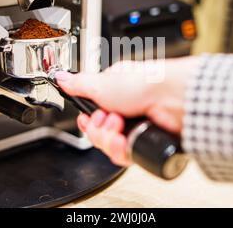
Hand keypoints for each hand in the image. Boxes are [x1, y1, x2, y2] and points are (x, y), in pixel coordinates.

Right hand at [55, 57, 197, 165]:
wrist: (171, 99)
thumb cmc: (144, 83)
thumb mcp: (102, 82)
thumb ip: (78, 84)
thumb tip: (61, 78)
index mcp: (114, 92)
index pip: (92, 114)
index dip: (87, 121)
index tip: (87, 120)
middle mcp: (125, 110)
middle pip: (98, 133)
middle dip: (98, 129)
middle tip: (108, 119)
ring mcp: (135, 127)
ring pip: (109, 146)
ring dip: (108, 138)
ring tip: (118, 126)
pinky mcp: (144, 142)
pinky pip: (123, 155)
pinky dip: (120, 149)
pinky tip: (123, 139)